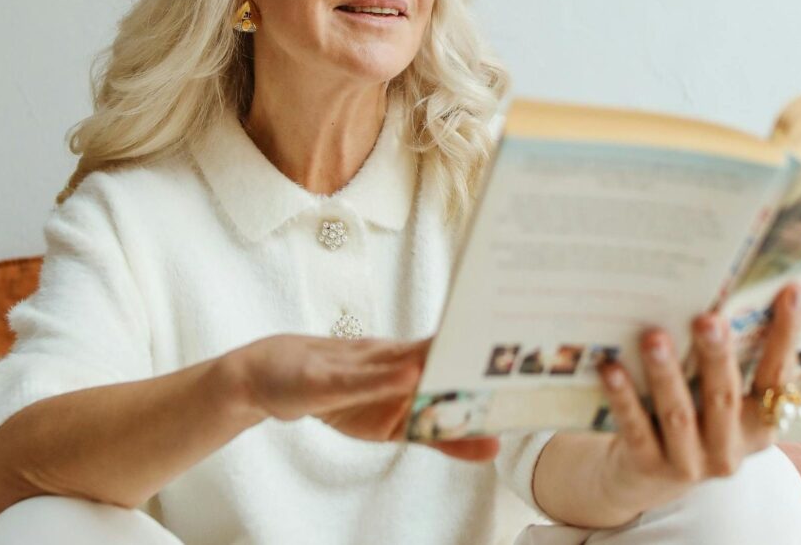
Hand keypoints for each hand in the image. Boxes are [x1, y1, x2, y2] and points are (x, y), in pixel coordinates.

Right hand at [223, 334, 498, 461]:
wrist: (267, 376)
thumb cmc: (335, 392)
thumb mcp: (392, 425)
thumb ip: (440, 436)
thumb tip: (491, 445)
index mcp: (410, 372)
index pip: (458, 367)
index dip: (491, 363)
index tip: (533, 364)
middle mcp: (389, 362)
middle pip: (436, 357)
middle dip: (473, 355)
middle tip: (513, 354)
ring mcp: (357, 367)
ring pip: (401, 362)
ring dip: (436, 359)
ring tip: (472, 358)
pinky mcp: (326, 381)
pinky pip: (357, 381)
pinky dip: (384, 379)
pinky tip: (410, 378)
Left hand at [593, 282, 800, 521]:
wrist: (644, 478)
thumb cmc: (689, 417)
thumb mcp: (715, 398)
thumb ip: (723, 359)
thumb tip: (726, 289)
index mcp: (757, 425)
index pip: (776, 377)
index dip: (786, 336)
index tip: (793, 291)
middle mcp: (729, 448)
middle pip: (723, 396)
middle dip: (716, 356)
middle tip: (708, 318)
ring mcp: (689, 462)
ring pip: (678, 414)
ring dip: (666, 374)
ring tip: (654, 338)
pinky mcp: (647, 466)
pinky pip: (635, 427)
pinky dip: (623, 397)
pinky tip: (612, 368)